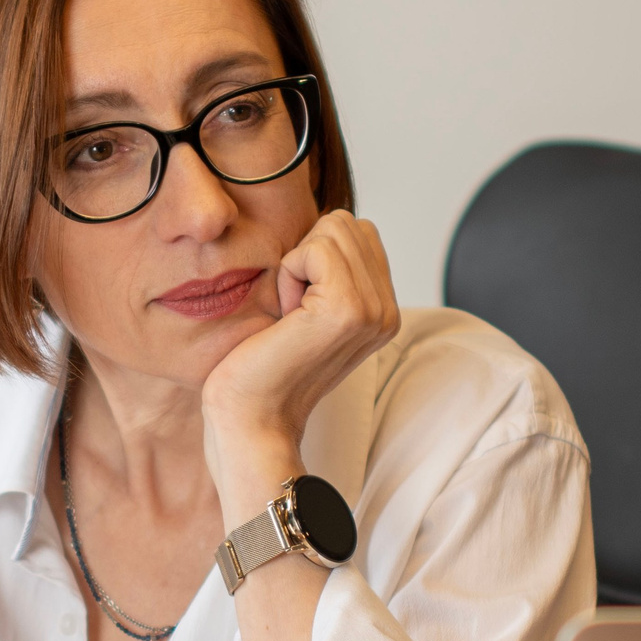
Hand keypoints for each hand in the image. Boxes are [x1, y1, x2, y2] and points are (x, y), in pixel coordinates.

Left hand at [200, 209, 400, 513]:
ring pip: (334, 228)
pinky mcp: (349, 309)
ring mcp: (374, 310)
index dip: (314, 257)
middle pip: (347, 222)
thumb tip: (328, 225)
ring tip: (291, 316)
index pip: (357, 230)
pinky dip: (289, 274)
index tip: (299, 309)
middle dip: (306, 256)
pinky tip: (286, 318)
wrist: (251, 418)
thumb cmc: (262, 365)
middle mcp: (388, 310)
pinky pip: (315, 248)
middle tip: (292, 313)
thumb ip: (330, 270)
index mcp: (383, 309)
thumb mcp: (305, 309)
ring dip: (296, 265)